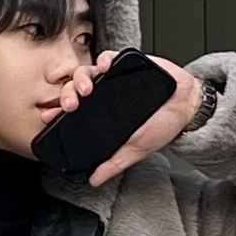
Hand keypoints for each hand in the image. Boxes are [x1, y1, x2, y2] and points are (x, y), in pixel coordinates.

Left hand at [55, 52, 205, 188]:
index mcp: (101, 114)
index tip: (49, 116)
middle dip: (67, 93)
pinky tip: (104, 67)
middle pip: (75, 88)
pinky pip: (109, 56)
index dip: (58, 111)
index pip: (74, 109)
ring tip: (87, 88)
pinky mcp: (128, 63)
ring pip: (87, 71)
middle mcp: (104, 95)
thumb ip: (114, 163)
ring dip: (81, 77)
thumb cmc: (162, 126)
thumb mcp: (135, 150)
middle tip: (70, 104)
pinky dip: (103, 59)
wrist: (186, 106)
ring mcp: (114, 79)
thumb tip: (94, 180)